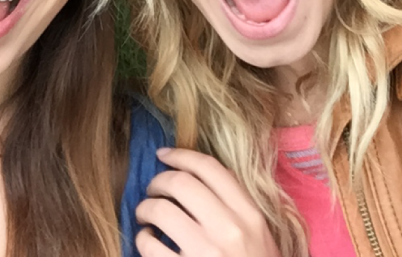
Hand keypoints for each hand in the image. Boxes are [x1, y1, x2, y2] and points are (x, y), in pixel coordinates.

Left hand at [135, 147, 281, 256]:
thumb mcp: (260, 237)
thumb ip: (236, 208)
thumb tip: (193, 179)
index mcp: (251, 216)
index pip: (211, 169)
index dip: (182, 155)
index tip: (163, 154)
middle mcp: (230, 229)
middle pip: (181, 183)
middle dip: (158, 181)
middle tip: (152, 189)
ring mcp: (206, 253)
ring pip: (160, 211)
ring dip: (145, 209)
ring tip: (146, 216)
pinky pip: (150, 245)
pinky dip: (142, 239)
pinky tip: (146, 241)